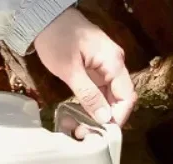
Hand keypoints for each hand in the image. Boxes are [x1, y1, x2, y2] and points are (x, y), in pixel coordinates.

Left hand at [34, 8, 135, 129]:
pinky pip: (98, 92)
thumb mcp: (71, 71)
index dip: (118, 117)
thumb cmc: (58, 40)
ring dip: (97, 115)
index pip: (127, 96)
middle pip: (119, 99)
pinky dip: (90, 106)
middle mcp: (114, 65)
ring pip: (108, 98)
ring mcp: (104, 67)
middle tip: (86, 134)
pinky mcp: (94, 70)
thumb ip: (88, 95)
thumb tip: (104, 118)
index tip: (102, 133)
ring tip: (79, 129)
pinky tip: (77, 117)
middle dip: (106, 119)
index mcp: (113, 62)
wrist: (46, 20)